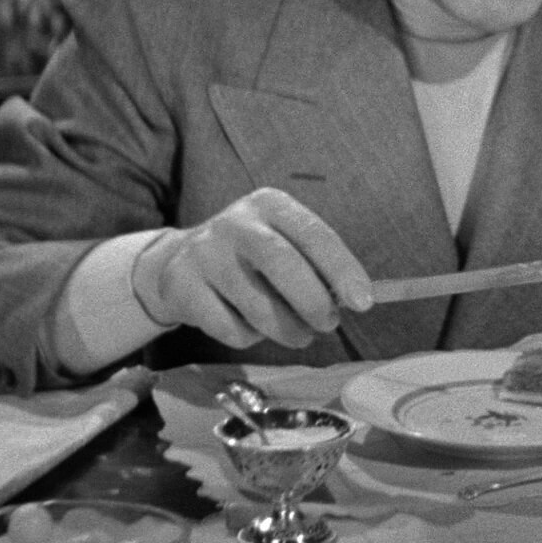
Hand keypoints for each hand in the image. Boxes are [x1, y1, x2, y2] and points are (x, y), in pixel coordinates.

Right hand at [131, 187, 374, 350]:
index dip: (341, 268)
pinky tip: (249, 326)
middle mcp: (235, 223)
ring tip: (298, 334)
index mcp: (270, 205)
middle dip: (313, 302)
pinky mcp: (182, 287)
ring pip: (257, 305)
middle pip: (283, 264)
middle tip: (328, 324)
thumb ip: (315, 264)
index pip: (313, 233)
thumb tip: (354, 299)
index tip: (363, 300)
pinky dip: (249, 337)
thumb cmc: (249, 257)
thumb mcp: (281, 242)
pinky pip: (229, 327)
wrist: (178, 263)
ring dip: (287, 329)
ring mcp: (205, 254)